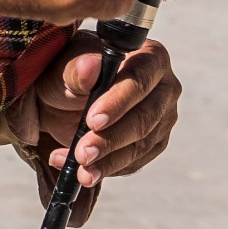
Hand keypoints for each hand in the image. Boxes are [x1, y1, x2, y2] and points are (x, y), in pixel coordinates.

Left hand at [11, 33, 181, 192]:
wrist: (64, 97)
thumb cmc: (68, 73)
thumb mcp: (64, 67)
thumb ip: (77, 68)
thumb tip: (91, 67)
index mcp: (148, 56)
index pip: (140, 79)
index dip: (118, 102)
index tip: (92, 120)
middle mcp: (163, 87)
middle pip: (144, 118)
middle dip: (111, 139)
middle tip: (83, 153)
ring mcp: (162, 117)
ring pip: (141, 145)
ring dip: (108, 161)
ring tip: (81, 169)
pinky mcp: (154, 143)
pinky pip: (135, 162)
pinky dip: (107, 169)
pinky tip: (84, 172)